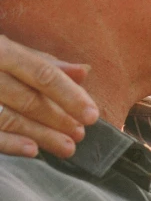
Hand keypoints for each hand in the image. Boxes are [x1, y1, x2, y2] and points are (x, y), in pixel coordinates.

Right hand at [0, 35, 98, 158]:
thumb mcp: (7, 50)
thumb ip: (44, 62)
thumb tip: (83, 72)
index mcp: (1, 49)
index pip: (42, 74)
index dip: (70, 95)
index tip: (92, 114)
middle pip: (28, 98)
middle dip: (58, 119)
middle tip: (80, 134)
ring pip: (10, 118)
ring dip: (41, 135)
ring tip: (66, 147)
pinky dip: (9, 143)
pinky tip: (32, 151)